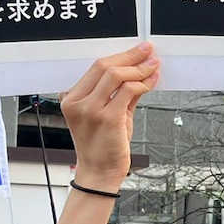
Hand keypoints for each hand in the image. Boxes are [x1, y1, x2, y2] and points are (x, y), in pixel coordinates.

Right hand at [60, 43, 158, 184]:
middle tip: (148, 52)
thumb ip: (120, 93)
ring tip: (153, 67)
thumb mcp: (107, 114)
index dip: (120, 56)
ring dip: (139, 69)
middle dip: (130, 56)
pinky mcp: (107, 119)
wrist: (99, 172)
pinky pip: (128, 92)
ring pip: (116, 76)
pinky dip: (142, 84)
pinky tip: (151, 82)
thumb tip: (139, 72)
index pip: (95, 67)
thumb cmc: (102, 146)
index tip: (138, 50)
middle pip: (104, 66)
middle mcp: (77, 103)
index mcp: (71, 98)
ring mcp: (90, 111)